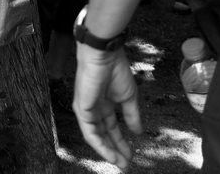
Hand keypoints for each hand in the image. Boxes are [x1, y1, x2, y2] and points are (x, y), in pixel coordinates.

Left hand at [74, 45, 142, 171]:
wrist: (105, 55)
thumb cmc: (115, 69)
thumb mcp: (128, 96)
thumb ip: (132, 115)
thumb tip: (138, 131)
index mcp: (105, 104)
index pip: (112, 128)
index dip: (121, 142)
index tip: (131, 155)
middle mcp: (94, 109)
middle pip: (104, 135)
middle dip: (115, 150)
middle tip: (126, 164)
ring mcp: (86, 110)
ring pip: (97, 137)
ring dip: (108, 151)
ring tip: (120, 162)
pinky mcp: (81, 109)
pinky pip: (90, 133)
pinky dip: (100, 145)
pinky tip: (110, 153)